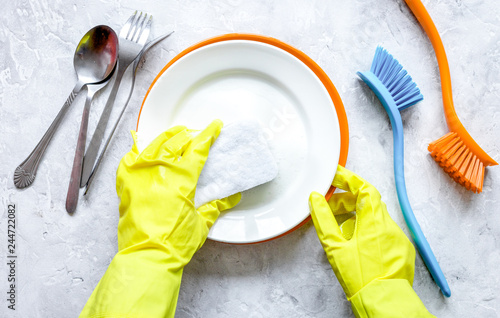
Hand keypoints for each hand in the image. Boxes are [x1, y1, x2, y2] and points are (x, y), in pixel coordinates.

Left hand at [116, 119, 240, 265]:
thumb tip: (232, 197)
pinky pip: (128, 159)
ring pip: (153, 145)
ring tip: (173, 134)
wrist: (148, 256)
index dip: (209, 134)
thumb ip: (216, 206)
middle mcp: (160, 171)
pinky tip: (140, 147)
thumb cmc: (175, 243)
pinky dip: (136, 151)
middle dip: (187, 133)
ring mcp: (140, 175)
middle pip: (176, 142)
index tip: (215, 125)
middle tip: (194, 132)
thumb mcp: (202, 223)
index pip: (199, 148)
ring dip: (166, 137)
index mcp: (182, 179)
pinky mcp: (126, 185)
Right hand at [309, 165, 433, 316]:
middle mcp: (390, 226)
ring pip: (374, 217)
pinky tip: (354, 243)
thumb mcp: (334, 246)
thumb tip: (316, 199)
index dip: (349, 179)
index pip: (365, 188)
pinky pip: (382, 231)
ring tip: (338, 228)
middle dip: (347, 200)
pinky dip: (367, 230)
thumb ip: (323, 219)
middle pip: (368, 202)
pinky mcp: (401, 250)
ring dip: (356, 216)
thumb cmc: (360, 278)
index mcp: (374, 221)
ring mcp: (397, 238)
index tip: (335, 177)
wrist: (383, 301)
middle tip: (329, 206)